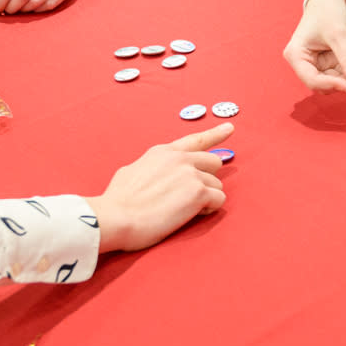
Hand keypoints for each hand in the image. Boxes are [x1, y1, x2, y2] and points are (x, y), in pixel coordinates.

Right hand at [90, 123, 233, 252]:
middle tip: (192, 195)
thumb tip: (156, 174)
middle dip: (207, 178)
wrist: (115, 216)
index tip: (230, 128)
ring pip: (217, 184)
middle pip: (214, 162)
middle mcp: (180, 158)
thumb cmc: (118, 201)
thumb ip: (152, 167)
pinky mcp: (198, 193)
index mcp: (163, 152)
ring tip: (184, 209)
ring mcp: (191, 174)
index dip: (215, 134)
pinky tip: (191, 215)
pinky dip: (209, 209)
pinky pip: (219, 200)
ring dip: (206, 198)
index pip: (195, 140)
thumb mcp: (132, 171)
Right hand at [282, 0, 345, 93]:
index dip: (333, 85)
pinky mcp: (329, 59)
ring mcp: (318, 61)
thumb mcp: (338, 36)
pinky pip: (344, 70)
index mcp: (296, 55)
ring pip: (338, 78)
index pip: (312, 80)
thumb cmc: (327, 10)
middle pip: (325, 82)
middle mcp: (304, 61)